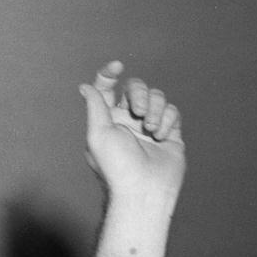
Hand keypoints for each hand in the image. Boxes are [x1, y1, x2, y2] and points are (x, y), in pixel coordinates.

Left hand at [80, 62, 184, 203]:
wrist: (144, 190)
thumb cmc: (116, 166)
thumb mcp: (98, 134)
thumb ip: (96, 106)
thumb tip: (85, 86)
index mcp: (107, 121)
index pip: (107, 89)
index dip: (109, 74)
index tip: (116, 67)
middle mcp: (127, 122)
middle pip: (136, 88)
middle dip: (139, 94)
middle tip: (138, 113)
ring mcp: (148, 127)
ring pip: (156, 97)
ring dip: (154, 109)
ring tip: (150, 131)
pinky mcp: (168, 133)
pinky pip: (171, 111)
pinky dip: (167, 121)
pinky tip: (161, 138)